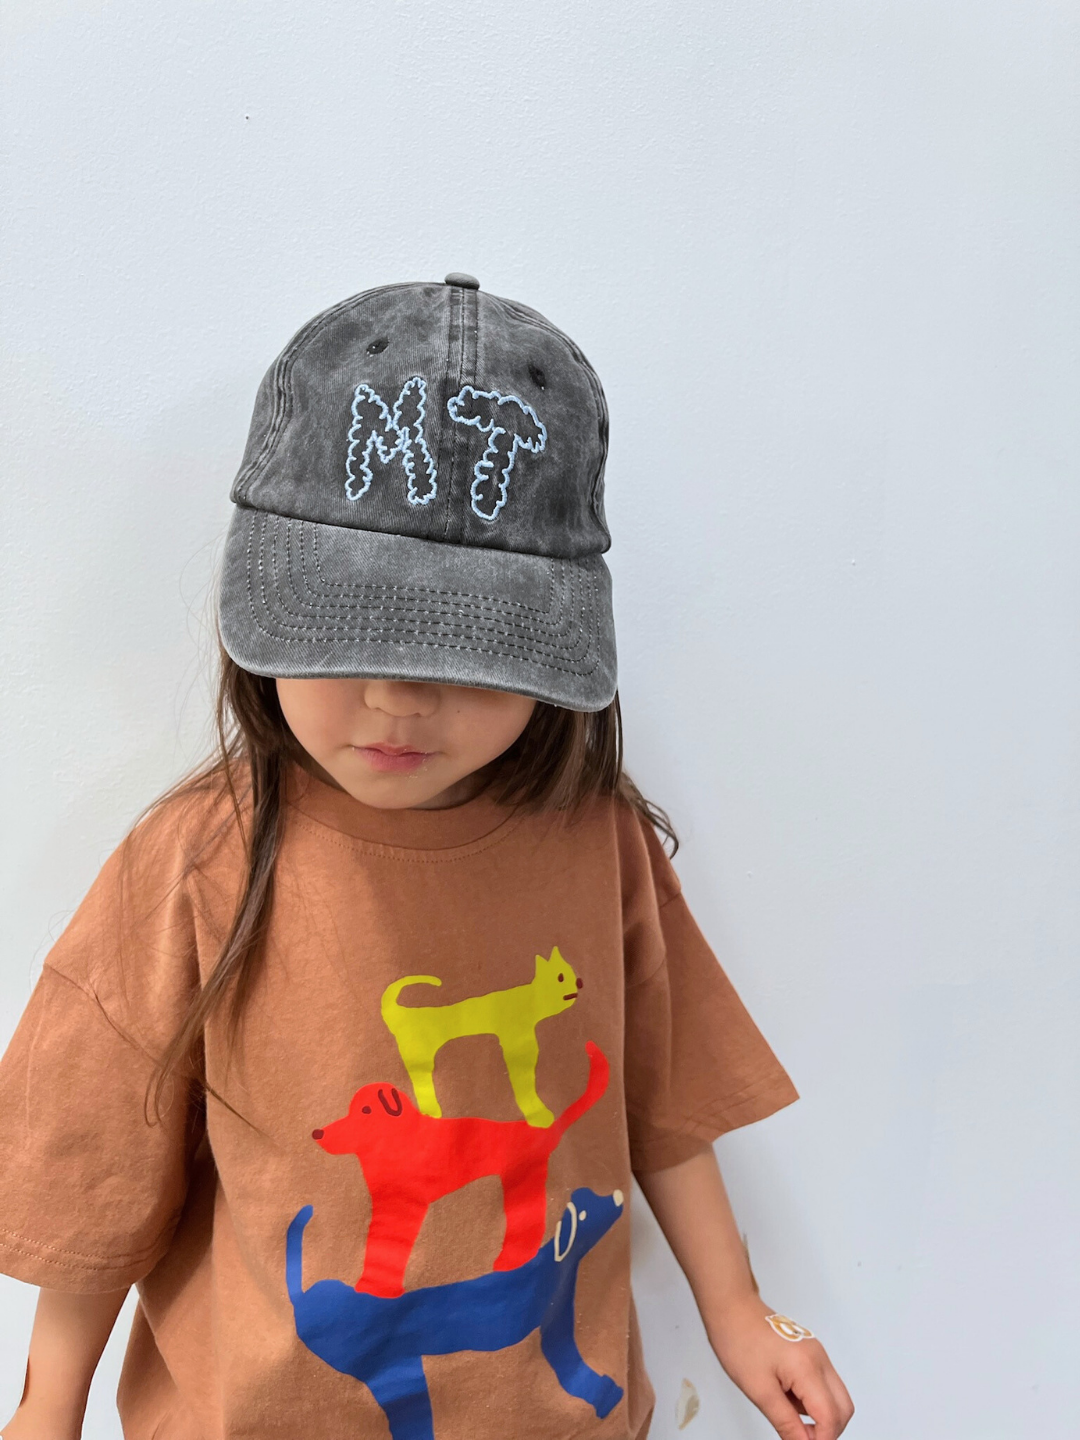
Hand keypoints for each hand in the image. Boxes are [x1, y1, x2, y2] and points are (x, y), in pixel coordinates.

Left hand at [706, 1294, 853, 1439]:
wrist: (731, 1308)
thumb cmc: (739, 1341)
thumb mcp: (759, 1391)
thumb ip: (786, 1422)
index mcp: (808, 1367)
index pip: (830, 1416)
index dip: (821, 1439)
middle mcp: (819, 1359)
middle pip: (843, 1408)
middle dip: (827, 1429)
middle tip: (800, 1436)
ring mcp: (817, 1353)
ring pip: (835, 1396)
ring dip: (818, 1414)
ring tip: (785, 1408)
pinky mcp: (810, 1352)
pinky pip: (823, 1384)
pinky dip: (811, 1399)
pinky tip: (786, 1395)